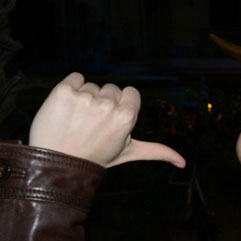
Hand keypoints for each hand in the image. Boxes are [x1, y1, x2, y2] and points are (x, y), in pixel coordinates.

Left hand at [29, 73, 184, 167]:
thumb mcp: (128, 153)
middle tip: (92, 124)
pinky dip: (71, 88)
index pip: (130, 93)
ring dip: (85, 98)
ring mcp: (84, 98)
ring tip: (77, 120)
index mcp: (126, 116)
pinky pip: (75, 77)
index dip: (121, 106)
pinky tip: (67, 108)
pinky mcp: (63, 91)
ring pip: (92, 85)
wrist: (57, 162)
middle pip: (111, 88)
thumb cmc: (96, 157)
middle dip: (103, 102)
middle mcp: (107, 105)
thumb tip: (183, 163)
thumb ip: (156, 151)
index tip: (110, 121)